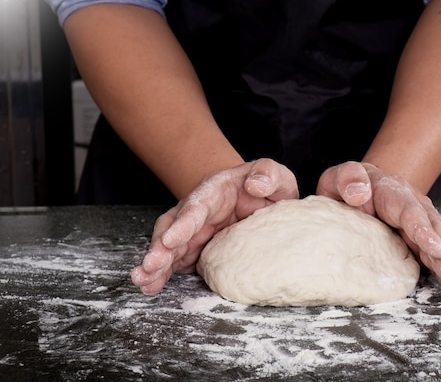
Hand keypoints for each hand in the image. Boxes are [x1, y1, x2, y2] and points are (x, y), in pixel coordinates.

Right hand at [131, 158, 297, 293]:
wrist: (267, 198)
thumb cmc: (270, 186)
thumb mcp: (278, 177)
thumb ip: (269, 174)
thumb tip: (255, 184)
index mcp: (217, 190)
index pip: (197, 206)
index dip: (183, 223)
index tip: (170, 240)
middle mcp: (199, 209)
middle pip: (174, 226)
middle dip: (161, 247)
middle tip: (149, 267)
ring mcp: (195, 228)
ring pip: (169, 244)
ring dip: (156, 262)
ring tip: (142, 281)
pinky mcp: (196, 245)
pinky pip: (176, 258)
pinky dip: (163, 272)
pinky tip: (150, 286)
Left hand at [317, 162, 440, 295]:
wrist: (357, 189)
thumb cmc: (349, 186)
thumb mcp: (340, 176)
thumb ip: (348, 179)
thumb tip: (359, 194)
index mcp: (394, 193)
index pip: (410, 212)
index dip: (424, 231)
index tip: (438, 249)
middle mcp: (413, 208)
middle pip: (432, 231)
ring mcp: (418, 226)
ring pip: (437, 246)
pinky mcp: (417, 242)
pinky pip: (433, 257)